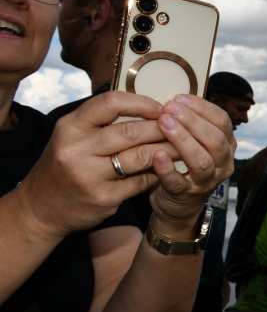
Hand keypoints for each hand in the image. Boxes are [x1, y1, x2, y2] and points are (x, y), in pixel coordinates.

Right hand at [19, 91, 166, 236]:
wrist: (40, 209)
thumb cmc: (64, 166)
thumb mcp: (71, 137)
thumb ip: (100, 121)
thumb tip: (145, 105)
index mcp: (69, 127)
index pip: (110, 103)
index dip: (141, 102)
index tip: (160, 107)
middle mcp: (77, 149)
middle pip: (131, 131)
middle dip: (161, 128)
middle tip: (180, 126)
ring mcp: (90, 176)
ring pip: (141, 156)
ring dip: (166, 150)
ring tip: (180, 146)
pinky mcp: (103, 198)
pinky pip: (141, 181)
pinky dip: (158, 173)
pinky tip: (166, 168)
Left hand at [145, 94, 235, 229]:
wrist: (177, 203)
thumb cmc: (182, 164)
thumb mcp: (194, 141)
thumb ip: (190, 122)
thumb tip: (173, 96)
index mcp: (226, 146)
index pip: (222, 122)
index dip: (202, 108)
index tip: (180, 97)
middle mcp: (222, 164)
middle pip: (215, 140)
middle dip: (192, 121)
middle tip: (169, 108)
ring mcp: (207, 181)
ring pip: (201, 160)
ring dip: (182, 139)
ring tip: (163, 124)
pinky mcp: (187, 195)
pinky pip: (178, 182)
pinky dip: (167, 168)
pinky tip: (157, 155)